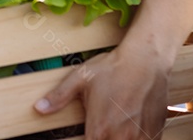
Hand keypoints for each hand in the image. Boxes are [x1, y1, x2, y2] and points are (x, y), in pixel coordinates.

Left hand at [34, 43, 169, 139]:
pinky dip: (134, 139)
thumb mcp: (80, 78)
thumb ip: (59, 96)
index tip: (85, 133)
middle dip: (99, 138)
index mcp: (100, 128)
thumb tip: (39, 108)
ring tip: (112, 127)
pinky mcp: (154, 135)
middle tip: (98, 127)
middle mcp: (121, 138)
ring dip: (116, 139)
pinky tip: (128, 128)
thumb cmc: (114, 68)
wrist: (146, 60)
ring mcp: (140, 138)